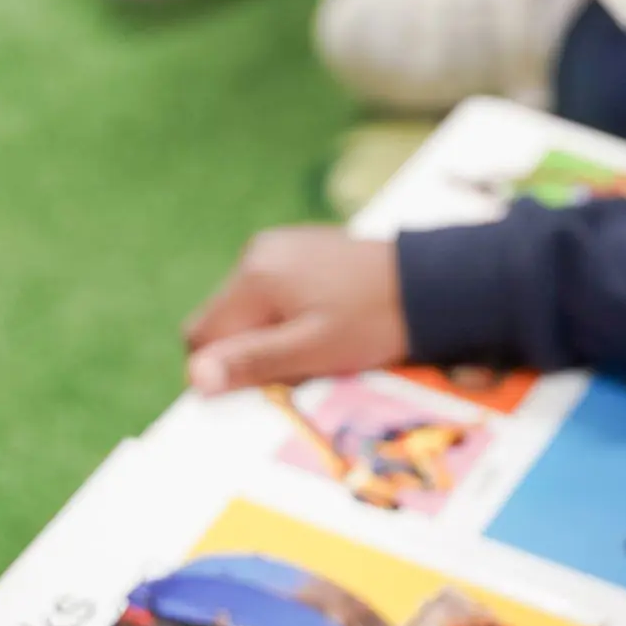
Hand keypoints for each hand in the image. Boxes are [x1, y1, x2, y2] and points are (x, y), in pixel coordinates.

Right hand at [183, 227, 408, 394]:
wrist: (431, 284)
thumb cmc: (373, 321)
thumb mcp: (310, 351)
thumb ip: (252, 361)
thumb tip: (194, 377)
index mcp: (254, 275)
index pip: (201, 335)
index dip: (223, 367)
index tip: (264, 379)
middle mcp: (259, 251)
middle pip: (223, 318)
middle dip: (248, 348)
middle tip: (297, 364)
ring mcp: (282, 245)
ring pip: (250, 307)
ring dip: (270, 333)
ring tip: (319, 341)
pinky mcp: (304, 247)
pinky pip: (275, 290)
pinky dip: (289, 313)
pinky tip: (328, 320)